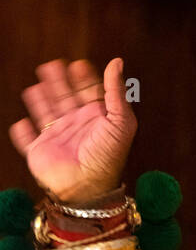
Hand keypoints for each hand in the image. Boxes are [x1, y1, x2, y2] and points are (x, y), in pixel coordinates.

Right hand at [9, 58, 136, 202]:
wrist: (87, 187)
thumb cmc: (107, 156)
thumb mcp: (120, 120)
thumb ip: (116, 91)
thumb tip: (116, 62)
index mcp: (96, 119)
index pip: (89, 94)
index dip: (84, 79)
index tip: (78, 64)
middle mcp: (76, 127)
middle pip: (66, 99)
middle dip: (60, 82)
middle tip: (54, 64)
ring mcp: (56, 139)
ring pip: (46, 114)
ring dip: (41, 99)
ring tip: (37, 84)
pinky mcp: (39, 153)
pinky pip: (28, 141)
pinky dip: (23, 134)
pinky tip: (21, 123)